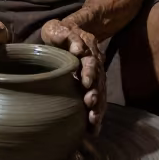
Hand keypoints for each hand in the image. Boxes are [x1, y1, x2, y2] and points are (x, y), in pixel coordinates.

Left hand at [40, 19, 106, 133]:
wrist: (70, 34)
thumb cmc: (59, 33)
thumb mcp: (58, 28)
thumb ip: (65, 35)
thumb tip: (77, 49)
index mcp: (86, 50)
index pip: (91, 61)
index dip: (90, 72)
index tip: (86, 82)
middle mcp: (94, 64)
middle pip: (98, 80)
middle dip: (96, 93)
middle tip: (90, 104)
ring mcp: (95, 77)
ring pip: (100, 93)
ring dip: (98, 108)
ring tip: (94, 121)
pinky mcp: (92, 88)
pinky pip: (97, 102)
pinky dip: (97, 115)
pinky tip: (94, 130)